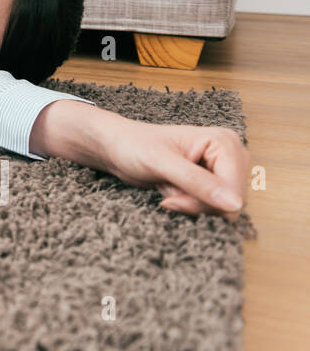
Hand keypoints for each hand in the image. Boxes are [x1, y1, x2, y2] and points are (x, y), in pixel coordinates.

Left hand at [101, 118, 249, 220]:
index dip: (206, 203)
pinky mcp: (212, 182)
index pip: (234, 191)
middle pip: (230, 202)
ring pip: (221, 208)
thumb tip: (235, 204)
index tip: (173, 200)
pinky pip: (210, 207)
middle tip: (169, 192)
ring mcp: (222, 170)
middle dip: (197, 203)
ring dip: (191, 204)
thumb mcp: (162, 163)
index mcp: (225, 142)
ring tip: (169, 186)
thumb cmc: (134, 145)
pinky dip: (189, 204)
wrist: (117, 147)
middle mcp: (230, 155)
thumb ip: (198, 183)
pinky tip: (172, 189)